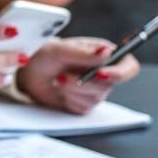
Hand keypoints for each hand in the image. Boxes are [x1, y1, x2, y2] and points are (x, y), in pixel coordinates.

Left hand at [18, 36, 138, 112]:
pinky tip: (60, 91)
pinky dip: (69, 100)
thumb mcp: (60, 50)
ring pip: (95, 98)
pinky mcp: (84, 103)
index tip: (102, 74)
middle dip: (83, 83)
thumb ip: (83, 53)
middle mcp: (104, 72)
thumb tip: (106, 52)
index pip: (129, 67)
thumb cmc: (44, 55)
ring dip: (72, 90)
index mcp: (104, 55)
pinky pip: (84, 108)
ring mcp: (95, 90)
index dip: (120, 73)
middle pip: (109, 86)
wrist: (28, 72)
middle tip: (62, 76)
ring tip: (57, 80)